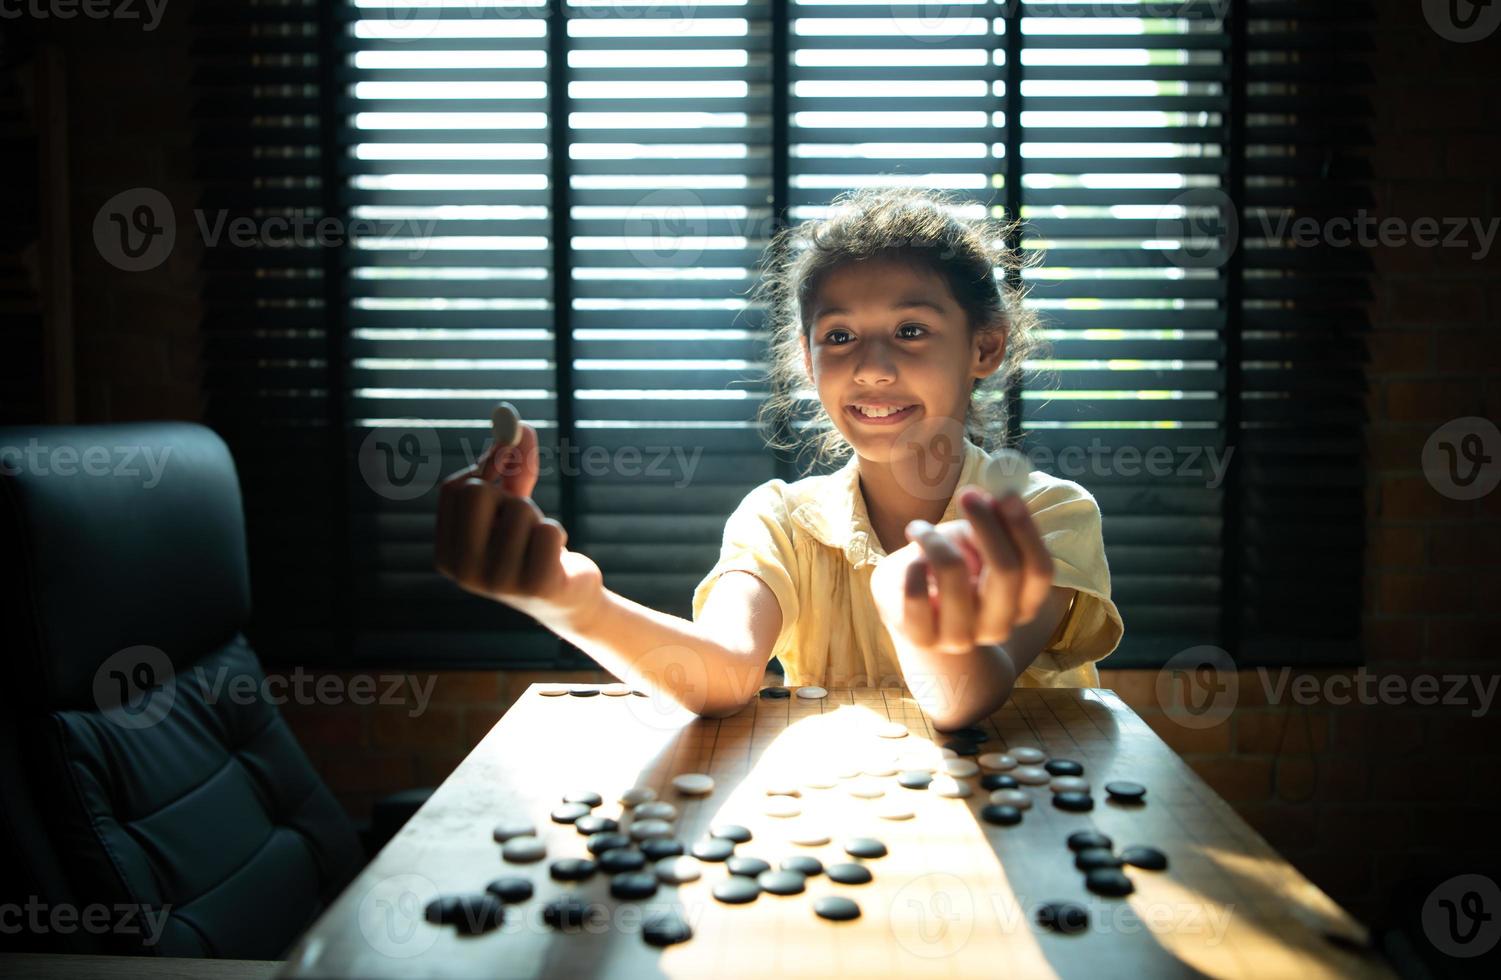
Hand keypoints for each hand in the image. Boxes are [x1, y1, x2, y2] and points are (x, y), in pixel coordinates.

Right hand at [433, 421, 603, 628]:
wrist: (565, 598)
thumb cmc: (529, 546)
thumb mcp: (513, 503)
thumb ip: (510, 465)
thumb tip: (516, 423)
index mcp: (447, 553)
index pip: (455, 488)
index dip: (487, 472)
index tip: (506, 476)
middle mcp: (464, 572)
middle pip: (477, 492)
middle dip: (509, 496)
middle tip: (522, 519)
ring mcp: (497, 583)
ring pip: (520, 509)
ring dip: (538, 519)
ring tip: (538, 544)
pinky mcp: (536, 587)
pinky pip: (548, 530)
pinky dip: (556, 534)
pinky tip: (554, 558)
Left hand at [870, 486, 1052, 653]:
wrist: (908, 612)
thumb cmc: (950, 570)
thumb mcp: (976, 545)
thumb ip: (992, 524)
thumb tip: (996, 498)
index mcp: (1023, 604)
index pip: (1039, 570)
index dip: (1025, 529)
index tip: (1006, 494)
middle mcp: (999, 626)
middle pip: (1006, 570)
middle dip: (987, 524)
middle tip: (967, 495)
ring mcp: (961, 637)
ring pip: (954, 570)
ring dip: (934, 537)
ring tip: (920, 529)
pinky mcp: (923, 638)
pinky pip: (915, 591)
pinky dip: (912, 564)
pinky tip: (911, 561)